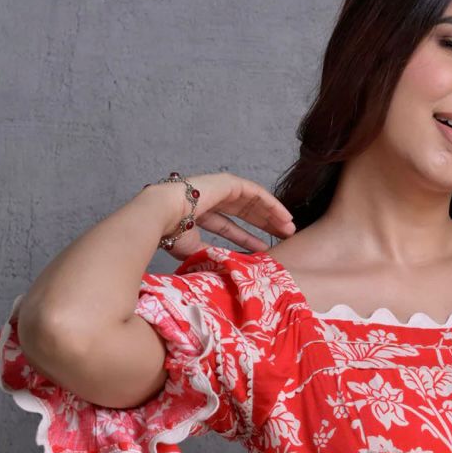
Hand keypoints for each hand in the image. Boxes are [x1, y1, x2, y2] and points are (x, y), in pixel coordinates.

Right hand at [150, 172, 296, 261]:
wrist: (163, 214)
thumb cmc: (171, 233)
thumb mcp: (194, 249)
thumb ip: (211, 254)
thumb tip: (224, 269)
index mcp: (201, 214)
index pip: (231, 226)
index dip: (249, 238)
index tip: (266, 248)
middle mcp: (212, 199)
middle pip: (246, 213)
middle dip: (266, 225)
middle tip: (284, 238)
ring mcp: (220, 189)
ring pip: (254, 202)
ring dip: (272, 215)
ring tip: (289, 229)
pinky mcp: (228, 183)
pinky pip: (256, 193)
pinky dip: (271, 204)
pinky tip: (284, 217)